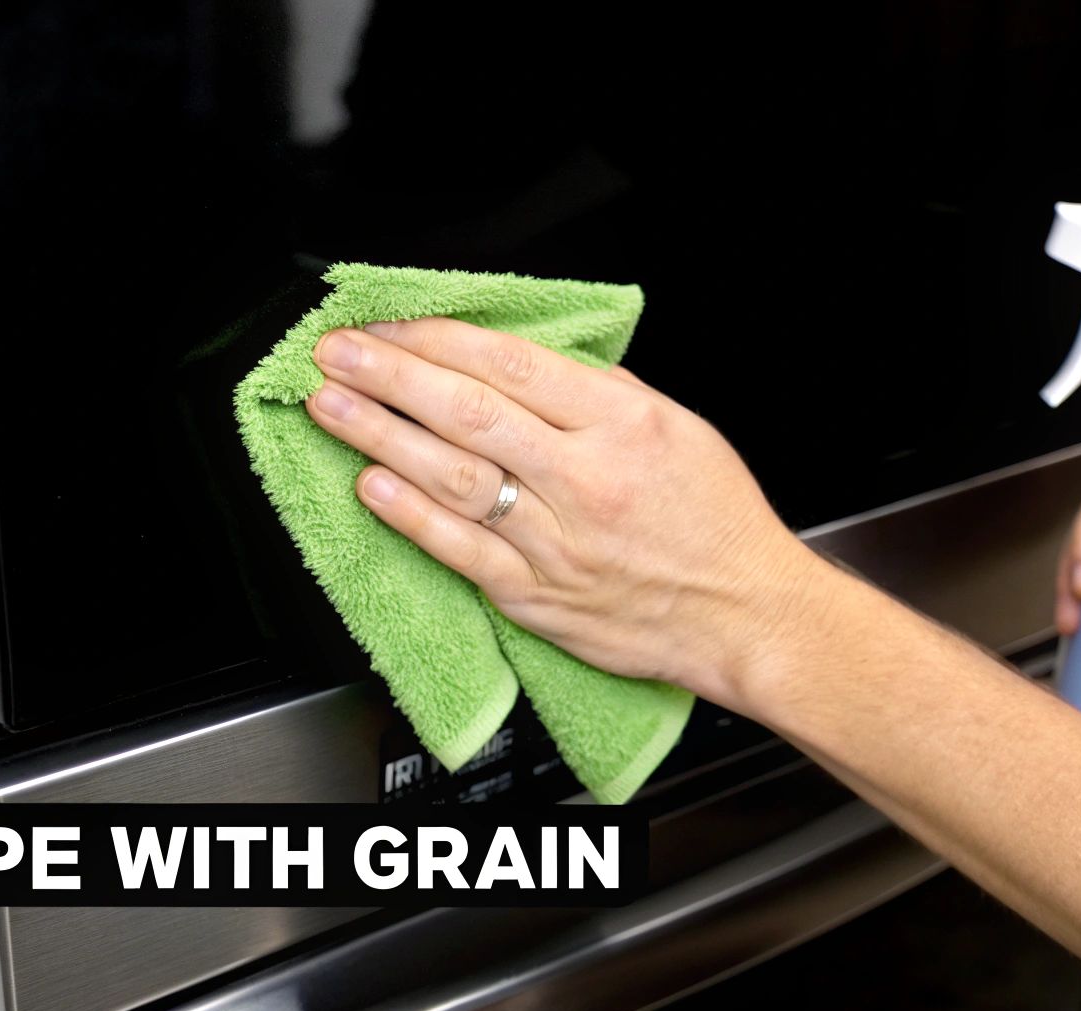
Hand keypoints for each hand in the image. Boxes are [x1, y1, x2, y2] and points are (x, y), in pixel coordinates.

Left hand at [303, 318, 830, 705]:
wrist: (749, 616)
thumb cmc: (718, 525)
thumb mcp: (681, 430)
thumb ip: (602, 394)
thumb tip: (523, 365)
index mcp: (624, 424)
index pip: (510, 365)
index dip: (438, 338)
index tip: (391, 324)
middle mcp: (586, 479)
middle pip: (468, 412)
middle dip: (389, 374)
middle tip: (335, 352)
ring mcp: (557, 542)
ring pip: (453, 476)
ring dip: (380, 434)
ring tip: (331, 405)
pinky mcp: (537, 598)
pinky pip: (461, 549)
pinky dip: (410, 515)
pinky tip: (370, 484)